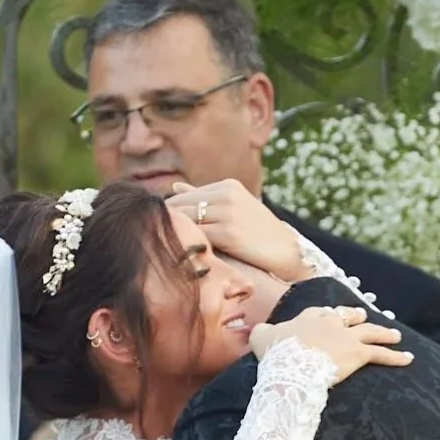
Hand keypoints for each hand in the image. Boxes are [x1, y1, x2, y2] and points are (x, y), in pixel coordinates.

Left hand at [166, 179, 307, 280]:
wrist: (286, 251)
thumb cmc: (258, 231)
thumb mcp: (234, 206)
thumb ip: (203, 197)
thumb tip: (174, 186)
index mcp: (228, 186)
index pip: (186, 196)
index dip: (170, 211)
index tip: (158, 225)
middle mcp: (228, 196)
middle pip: (184, 206)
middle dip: (168, 221)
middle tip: (154, 235)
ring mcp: (229, 214)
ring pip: (188, 220)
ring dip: (175, 232)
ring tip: (164, 245)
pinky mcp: (230, 234)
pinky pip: (198, 236)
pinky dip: (188, 243)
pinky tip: (181, 253)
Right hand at [251, 305, 410, 383]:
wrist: (291, 364)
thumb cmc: (275, 352)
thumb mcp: (261, 337)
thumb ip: (262, 332)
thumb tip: (259, 332)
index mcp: (309, 317)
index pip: (323, 312)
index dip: (331, 314)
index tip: (336, 315)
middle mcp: (332, 323)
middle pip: (350, 317)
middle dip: (358, 317)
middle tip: (366, 317)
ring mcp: (347, 337)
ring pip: (371, 333)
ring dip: (385, 333)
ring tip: (396, 336)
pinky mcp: (358, 353)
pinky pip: (381, 354)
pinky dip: (396, 357)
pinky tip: (409, 359)